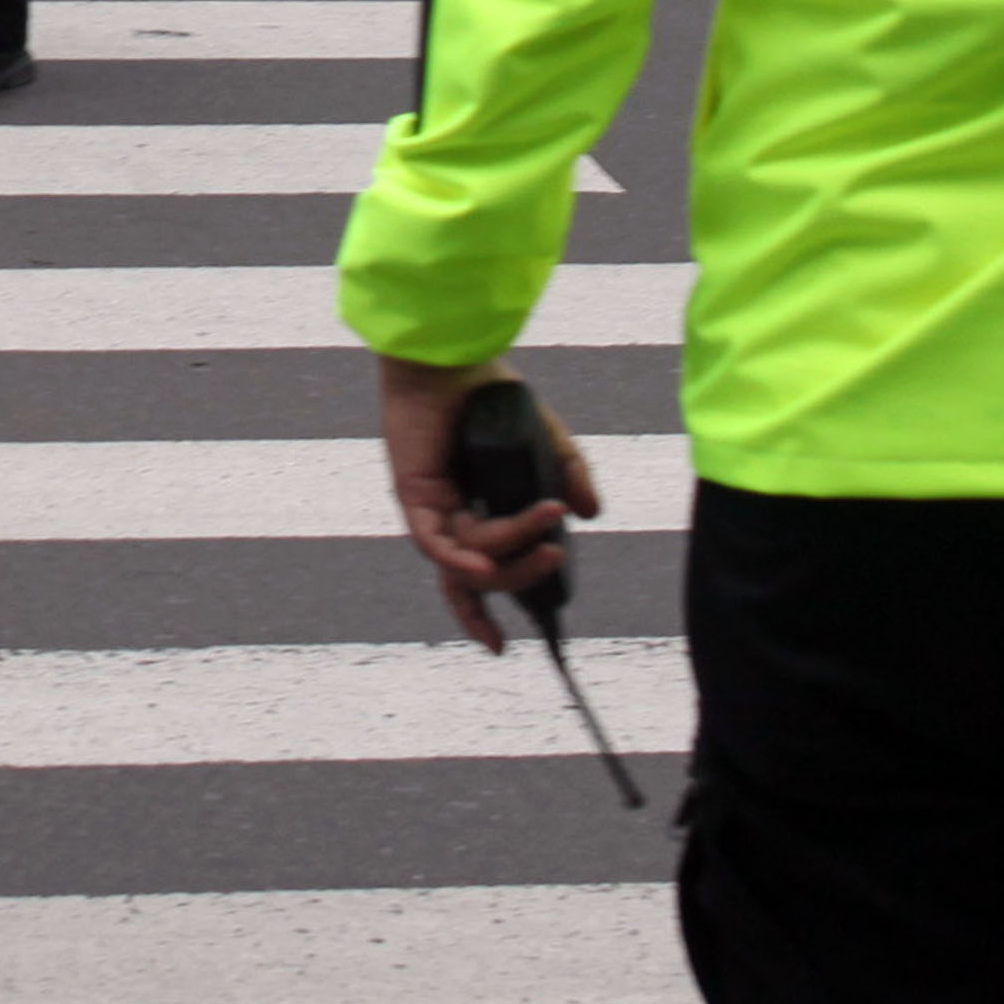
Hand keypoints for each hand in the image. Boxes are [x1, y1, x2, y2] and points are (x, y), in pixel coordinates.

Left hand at [377, 354, 596, 656]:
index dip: (482, 614)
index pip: (474, 574)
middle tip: (553, 562)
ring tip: (549, 533)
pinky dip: (461, 560)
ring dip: (511, 553)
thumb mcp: (544, 439)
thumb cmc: (489, 390)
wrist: (453, 355)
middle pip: (474, 578)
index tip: (501, 649)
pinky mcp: (413, 494)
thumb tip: (589, 514)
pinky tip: (486, 565)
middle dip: (516, 583)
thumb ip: (568, 474)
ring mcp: (429, 508)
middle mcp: (447, 516)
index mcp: (472, 509)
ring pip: (468, 559)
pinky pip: (435, 541)